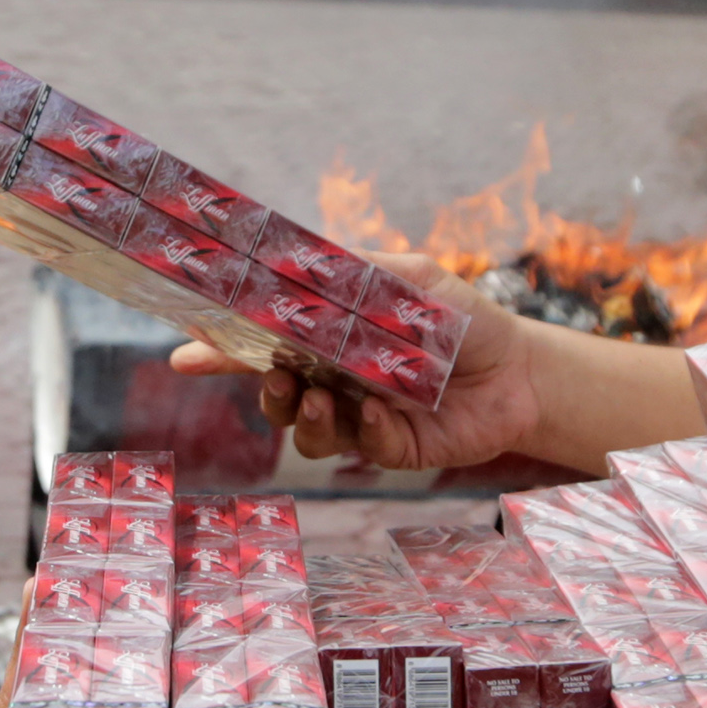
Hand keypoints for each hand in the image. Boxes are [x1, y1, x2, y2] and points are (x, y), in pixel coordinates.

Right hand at [175, 253, 544, 471]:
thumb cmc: (464, 318)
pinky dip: (361, 430)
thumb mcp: (410, 278)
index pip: (263, 344)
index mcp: (329, 339)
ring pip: (305, 432)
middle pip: (273, 394)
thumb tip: (301, 258)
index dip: (221, 351)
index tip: (185, 352)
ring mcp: (358, 419)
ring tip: (316, 399)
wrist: (521, 369)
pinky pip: (360, 447)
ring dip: (302, 416)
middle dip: (261, 389)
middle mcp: (334, 381)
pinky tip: (377, 412)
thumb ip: (357, 272)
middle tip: (272, 376)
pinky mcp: (391, 449)